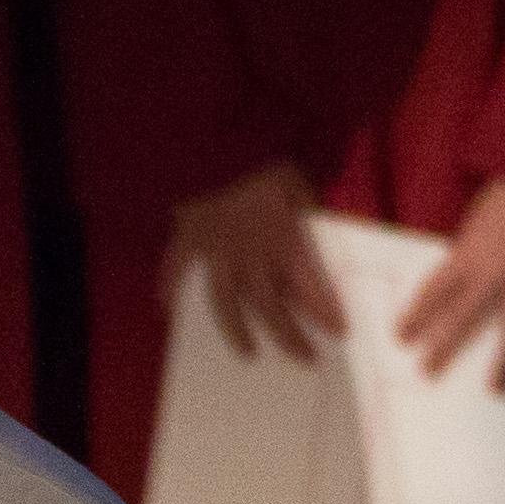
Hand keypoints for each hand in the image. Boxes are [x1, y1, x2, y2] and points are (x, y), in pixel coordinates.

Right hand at [165, 161, 343, 362]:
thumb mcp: (296, 182)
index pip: (307, 284)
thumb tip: (321, 238)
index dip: (324, 310)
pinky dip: (168, 288)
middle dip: (290, 336)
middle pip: (270, 307)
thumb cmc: (260, 159)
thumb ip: (307, 213)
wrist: (215, 144)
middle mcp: (249, 254)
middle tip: (307, 359)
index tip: (338, 332)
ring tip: (249, 354)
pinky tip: (166, 310)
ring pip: (226, 304)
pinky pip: (175, 270)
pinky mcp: (188, 239)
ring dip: (237, 332)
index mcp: (279, 238)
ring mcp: (216, 251)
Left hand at [395, 176, 504, 391]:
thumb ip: (471, 250)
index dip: (415, 315)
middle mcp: (496, 276)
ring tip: (494, 388)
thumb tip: (461, 274)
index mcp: (470, 256)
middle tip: (427, 372)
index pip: (434, 292)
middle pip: (463, 320)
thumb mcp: (480, 219)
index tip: (400, 337)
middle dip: (443, 349)